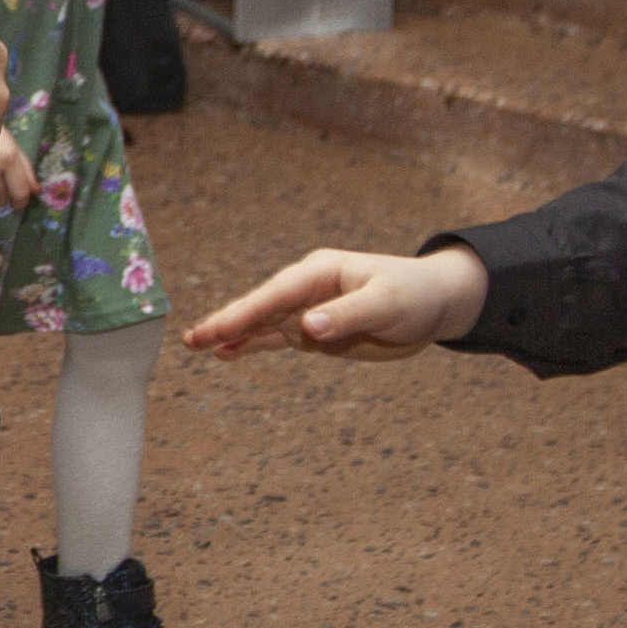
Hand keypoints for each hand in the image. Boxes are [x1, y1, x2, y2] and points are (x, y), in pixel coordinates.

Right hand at [192, 242, 483, 362]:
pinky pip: (276, 339)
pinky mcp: (314, 333)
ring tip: (196, 345)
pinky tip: (227, 355)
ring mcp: (308, 311)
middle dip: (227, 322)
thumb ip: (347, 315)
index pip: (276, 294)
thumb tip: (307, 327)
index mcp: (321, 272)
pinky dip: (251, 346)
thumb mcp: (386, 304)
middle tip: (192, 339)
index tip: (221, 330)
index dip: (247, 313)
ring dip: (231, 335)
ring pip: (262, 325)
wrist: (434, 305)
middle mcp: (307, 289)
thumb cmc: (415, 295)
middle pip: (260, 307)